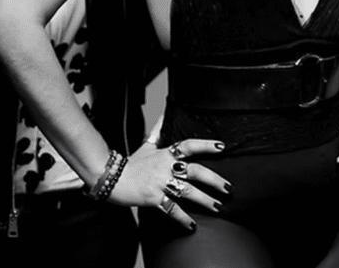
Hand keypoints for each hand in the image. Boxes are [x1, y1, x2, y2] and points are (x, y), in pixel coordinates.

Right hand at [109, 138, 230, 229]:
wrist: (110, 178)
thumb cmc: (131, 163)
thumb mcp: (146, 145)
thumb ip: (158, 130)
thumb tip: (165, 112)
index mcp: (166, 154)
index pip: (189, 146)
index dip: (206, 145)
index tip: (222, 146)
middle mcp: (166, 167)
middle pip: (195, 171)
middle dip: (214, 180)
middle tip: (228, 188)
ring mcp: (160, 183)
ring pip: (188, 191)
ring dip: (205, 200)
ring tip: (218, 206)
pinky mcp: (154, 198)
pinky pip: (172, 209)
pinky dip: (183, 218)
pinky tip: (193, 225)